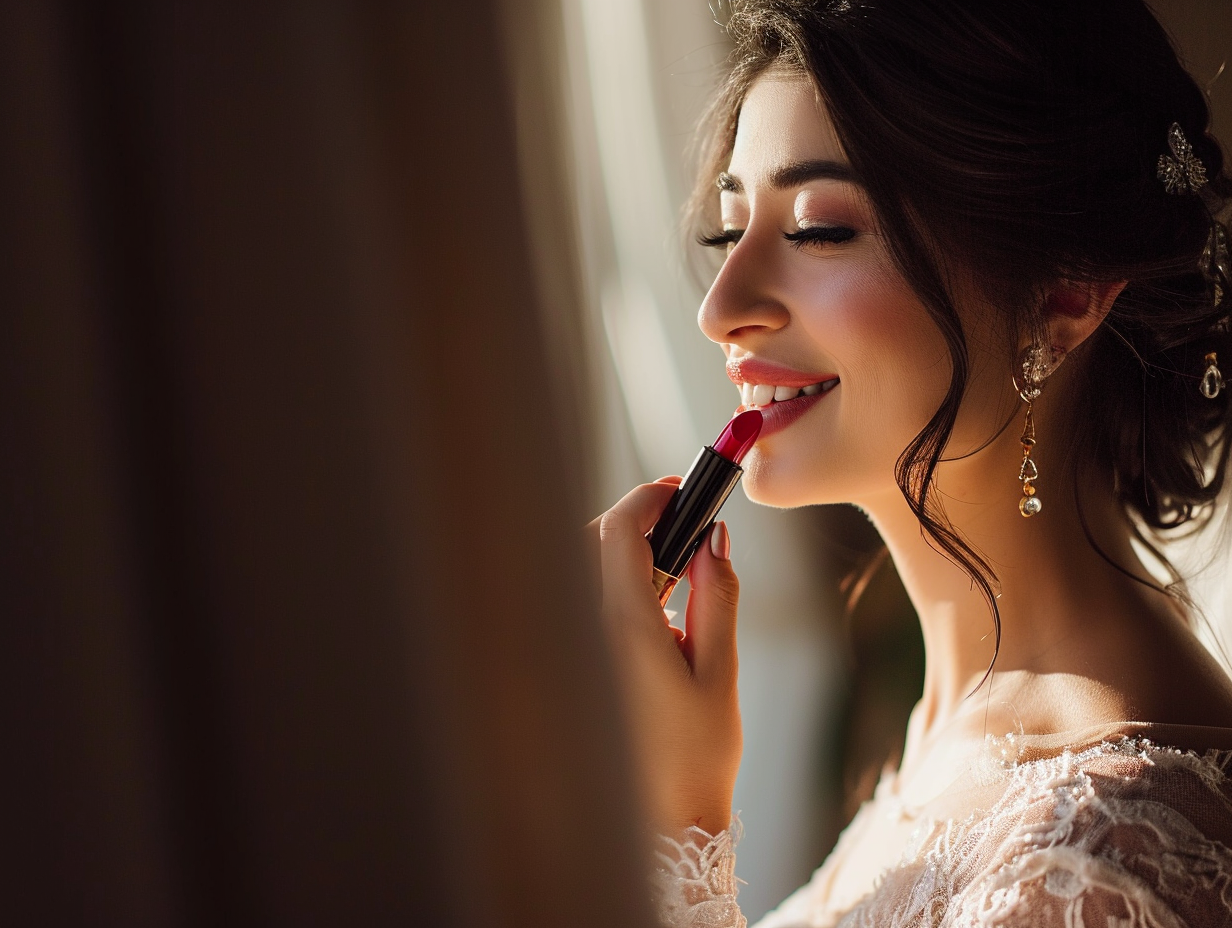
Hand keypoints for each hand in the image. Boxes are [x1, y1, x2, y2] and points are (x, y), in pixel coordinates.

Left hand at [588, 478, 742, 836]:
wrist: (665, 820)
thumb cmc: (697, 753)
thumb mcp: (719, 670)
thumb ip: (717, 595)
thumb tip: (714, 536)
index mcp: (623, 627)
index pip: (617, 531)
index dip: (648, 498)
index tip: (680, 488)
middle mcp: (586, 632)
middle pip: (590, 542)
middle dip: (633, 520)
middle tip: (681, 521)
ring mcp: (575, 648)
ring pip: (580, 570)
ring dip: (622, 553)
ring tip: (675, 567)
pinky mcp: (576, 665)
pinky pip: (581, 603)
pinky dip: (610, 585)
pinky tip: (653, 607)